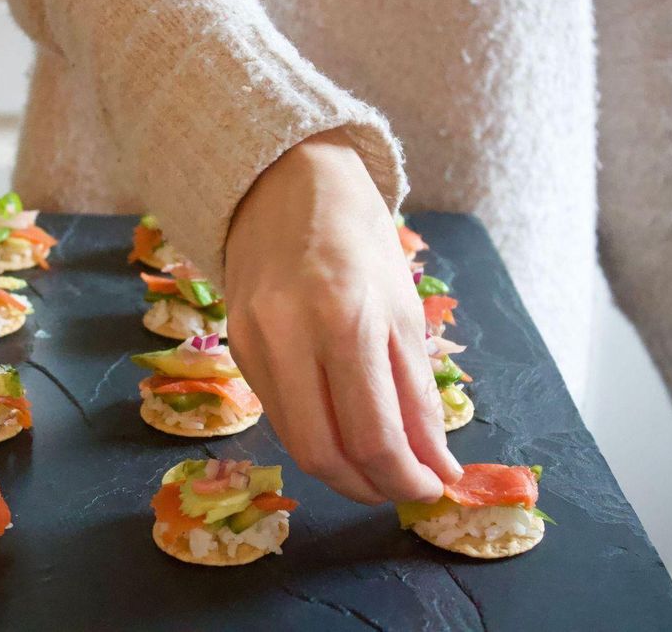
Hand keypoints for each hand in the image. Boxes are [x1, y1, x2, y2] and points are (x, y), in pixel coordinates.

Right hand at [224, 128, 461, 503]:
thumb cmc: (358, 238)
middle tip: (401, 488)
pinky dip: (315, 433)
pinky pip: (277, 411)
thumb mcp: (404, 311)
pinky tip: (339, 427)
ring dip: (341, 469)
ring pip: (294, 441)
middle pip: (324, 453)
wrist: (283, 184)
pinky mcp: (235, 346)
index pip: (374, 435)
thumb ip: (418, 396)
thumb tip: (436, 466)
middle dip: (370, 487)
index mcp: (347, 319)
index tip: (431, 488)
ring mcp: (252, 342)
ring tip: (376, 466)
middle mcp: (289, 336)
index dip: (406, 479)